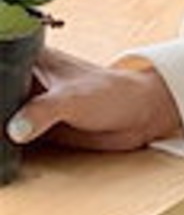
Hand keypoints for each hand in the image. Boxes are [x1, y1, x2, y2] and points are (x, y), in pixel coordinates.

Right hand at [6, 49, 183, 151]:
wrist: (139, 116)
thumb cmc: (111, 94)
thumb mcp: (73, 99)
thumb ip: (42, 111)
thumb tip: (15, 130)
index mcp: (26, 60)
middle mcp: (22, 81)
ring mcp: (26, 105)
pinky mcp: (33, 128)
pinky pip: (8, 138)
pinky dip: (2, 146)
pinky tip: (0, 155)